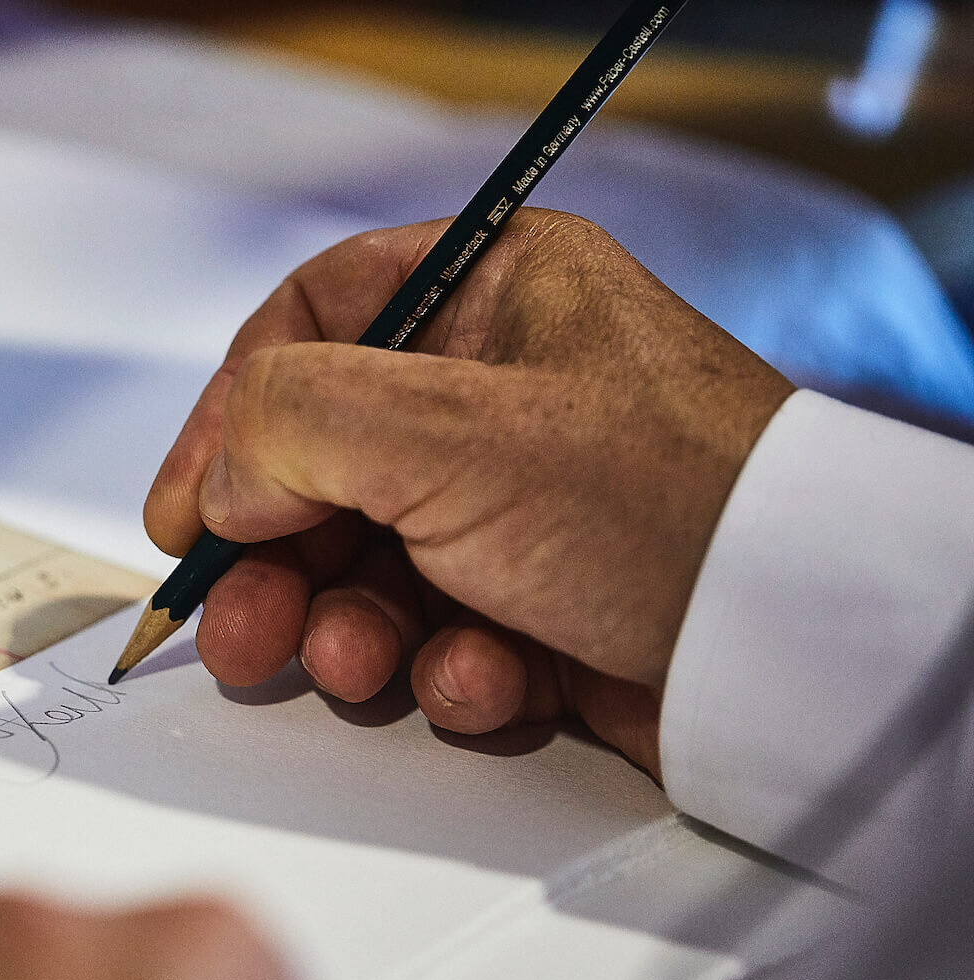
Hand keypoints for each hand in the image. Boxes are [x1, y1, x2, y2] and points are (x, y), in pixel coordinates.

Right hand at [144, 211, 794, 776]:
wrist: (798, 652)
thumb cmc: (662, 503)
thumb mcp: (450, 430)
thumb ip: (292, 426)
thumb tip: (219, 482)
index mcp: (495, 294)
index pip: (312, 326)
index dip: (229, 419)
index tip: (183, 512)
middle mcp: (505, 392)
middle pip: (324, 469)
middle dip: (278, 562)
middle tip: (241, 631)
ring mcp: (526, 504)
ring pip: (372, 570)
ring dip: (350, 630)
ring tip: (364, 663)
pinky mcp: (547, 605)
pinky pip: (444, 637)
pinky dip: (448, 673)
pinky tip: (489, 683)